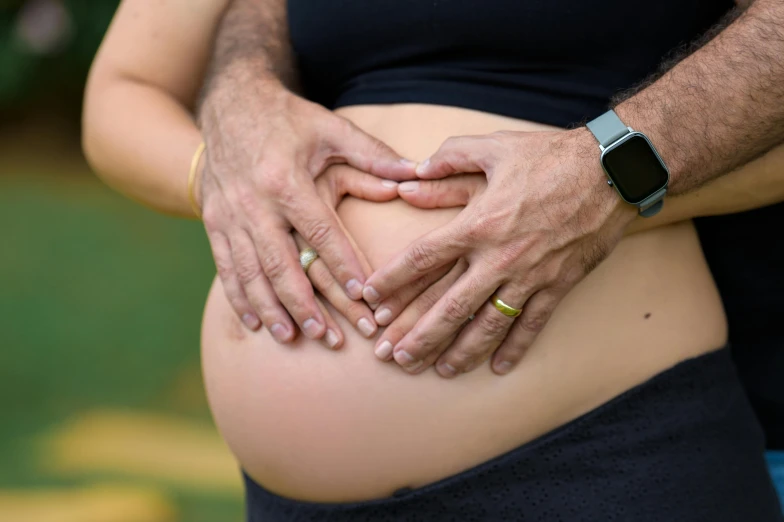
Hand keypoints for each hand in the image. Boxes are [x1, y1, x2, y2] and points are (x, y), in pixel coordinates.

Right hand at [198, 77, 415, 343]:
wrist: (229, 104)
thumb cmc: (289, 120)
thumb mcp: (330, 129)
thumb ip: (372, 154)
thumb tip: (415, 174)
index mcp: (286, 179)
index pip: (320, 231)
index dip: (342, 264)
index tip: (363, 296)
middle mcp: (254, 202)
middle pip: (282, 263)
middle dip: (305, 304)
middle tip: (329, 337)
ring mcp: (229, 215)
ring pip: (251, 272)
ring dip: (272, 309)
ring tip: (294, 338)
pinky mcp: (214, 222)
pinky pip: (226, 267)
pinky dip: (240, 298)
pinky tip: (255, 324)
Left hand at [363, 129, 636, 376]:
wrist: (612, 171)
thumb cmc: (548, 156)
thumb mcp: (493, 148)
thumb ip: (448, 160)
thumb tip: (411, 175)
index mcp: (477, 223)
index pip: (422, 258)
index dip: (392, 281)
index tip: (369, 299)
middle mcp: (498, 257)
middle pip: (449, 306)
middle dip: (418, 335)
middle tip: (394, 357)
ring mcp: (529, 276)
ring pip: (487, 325)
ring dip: (460, 351)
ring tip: (438, 370)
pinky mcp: (558, 285)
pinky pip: (532, 325)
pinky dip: (515, 348)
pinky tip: (498, 368)